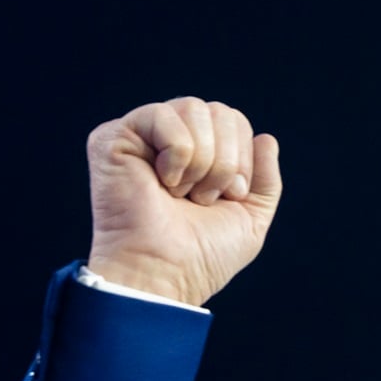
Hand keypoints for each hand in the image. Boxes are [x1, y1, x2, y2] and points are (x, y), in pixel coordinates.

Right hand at [85, 97, 281, 305]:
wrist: (167, 273)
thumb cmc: (203, 255)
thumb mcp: (251, 218)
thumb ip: (266, 179)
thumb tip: (266, 138)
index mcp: (201, 155)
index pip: (236, 122)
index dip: (243, 159)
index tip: (230, 197)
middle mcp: (170, 141)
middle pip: (221, 111)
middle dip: (227, 160)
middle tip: (205, 198)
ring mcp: (142, 137)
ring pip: (195, 107)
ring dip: (203, 160)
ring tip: (183, 193)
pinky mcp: (113, 138)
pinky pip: (162, 114)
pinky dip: (177, 153)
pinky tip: (162, 183)